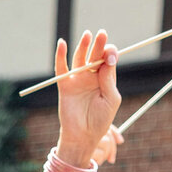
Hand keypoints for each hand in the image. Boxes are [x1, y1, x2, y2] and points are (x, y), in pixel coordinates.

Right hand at [55, 30, 120, 166]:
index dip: (110, 54)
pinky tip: (62, 43)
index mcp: (105, 79)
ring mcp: (78, 80)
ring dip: (83, 46)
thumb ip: (109, 79)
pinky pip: (61, 68)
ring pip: (80, 58)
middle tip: (102, 33)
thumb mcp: (110, 99)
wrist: (83, 137)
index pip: (108, 60)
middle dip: (99, 44)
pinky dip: (60, 56)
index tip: (111, 55)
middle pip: (95, 55)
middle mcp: (91, 77)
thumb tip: (108, 58)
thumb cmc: (100, 121)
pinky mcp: (65, 86)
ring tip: (88, 35)